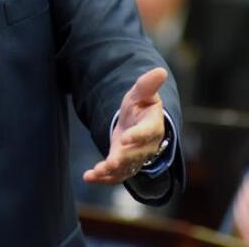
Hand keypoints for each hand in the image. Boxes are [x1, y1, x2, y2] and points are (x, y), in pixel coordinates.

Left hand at [83, 67, 167, 184]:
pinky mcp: (124, 166)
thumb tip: (160, 71)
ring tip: (96, 172)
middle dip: (122, 159)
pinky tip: (88, 177)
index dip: (137, 136)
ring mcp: (135, 158)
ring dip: (110, 172)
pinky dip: (102, 179)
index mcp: (152, 127)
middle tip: (110, 163)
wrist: (139, 123)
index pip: (146, 133)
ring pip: (125, 168)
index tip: (125, 138)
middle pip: (135, 155)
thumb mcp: (143, 93)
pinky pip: (115, 176)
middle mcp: (146, 146)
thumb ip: (148, 84)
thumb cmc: (141, 106)